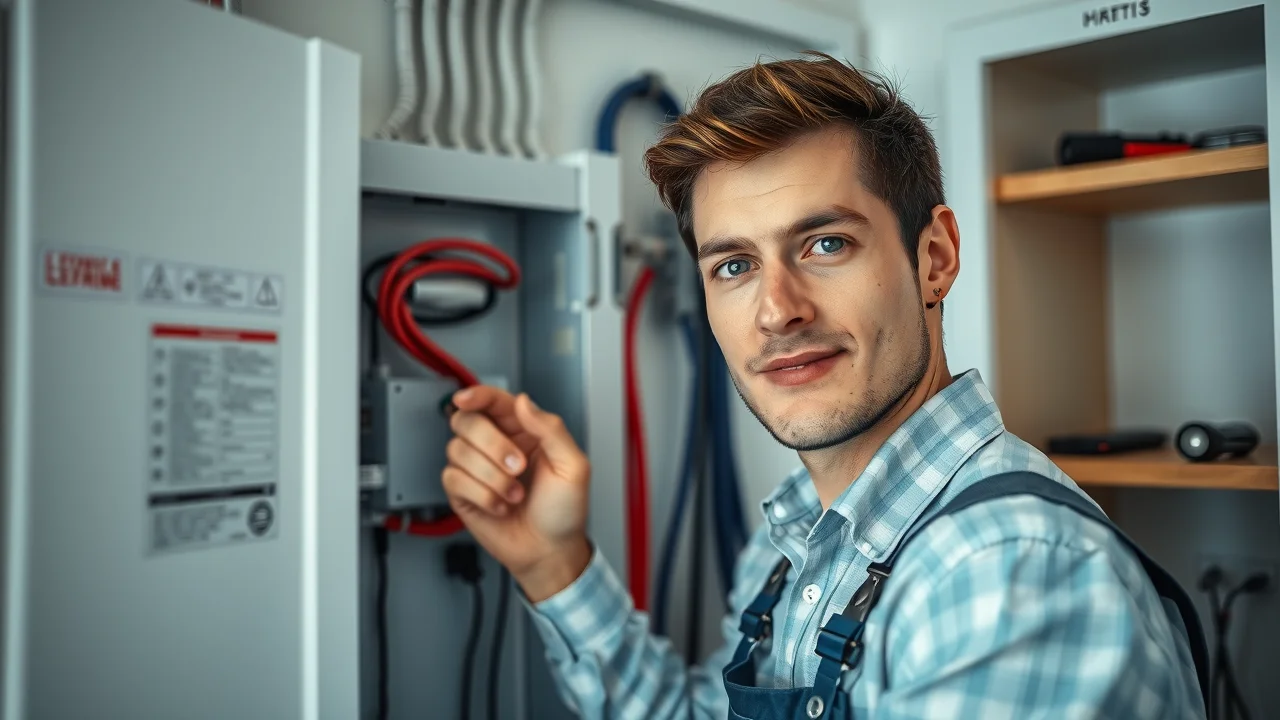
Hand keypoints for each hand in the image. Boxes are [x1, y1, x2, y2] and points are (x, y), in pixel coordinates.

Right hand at [442, 385, 592, 601]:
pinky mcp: (463, 493)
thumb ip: (551, 428)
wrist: (550, 551)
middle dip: (491, 444)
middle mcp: (497, 445)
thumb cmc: (565, 511)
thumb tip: (523, 401)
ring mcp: (477, 469)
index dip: (476, 395)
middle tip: (517, 466)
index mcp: (524, 431)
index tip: (466, 399)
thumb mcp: (573, 466)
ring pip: (457, 451)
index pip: (493, 401)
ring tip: (515, 493)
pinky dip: (481, 495)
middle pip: (467, 421)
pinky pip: (453, 479)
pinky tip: (500, 505)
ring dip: (491, 477)